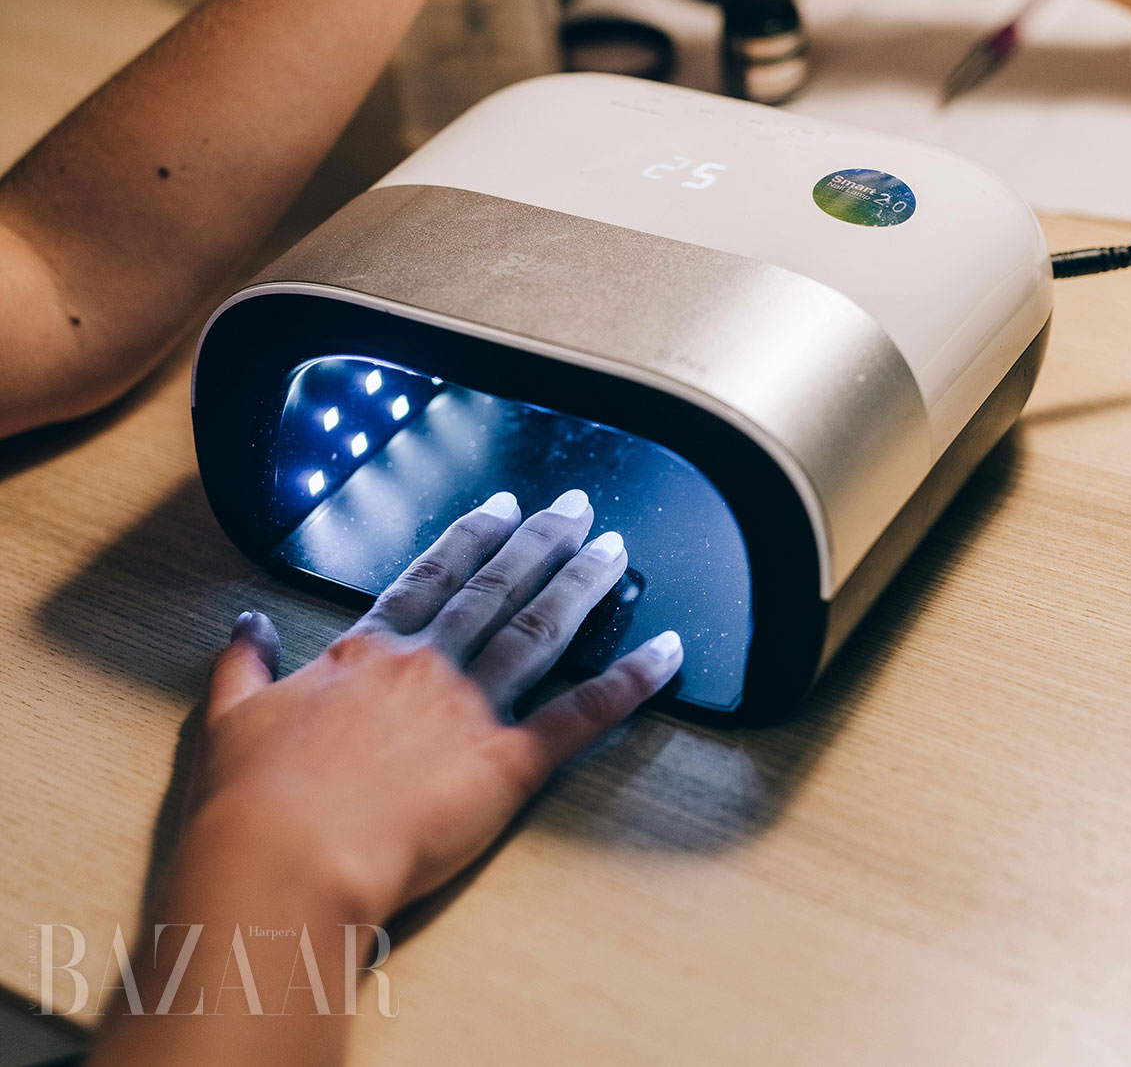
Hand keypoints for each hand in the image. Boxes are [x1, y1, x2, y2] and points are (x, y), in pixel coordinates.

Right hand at [188, 489, 682, 924]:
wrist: (285, 857)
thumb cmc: (252, 799)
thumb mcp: (231, 717)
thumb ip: (244, 662)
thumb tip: (247, 625)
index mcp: (368, 651)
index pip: (430, 577)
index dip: (470, 538)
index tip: (500, 508)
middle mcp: (428, 664)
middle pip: (496, 587)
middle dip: (542, 542)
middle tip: (578, 507)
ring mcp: (471, 708)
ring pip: (542, 628)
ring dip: (585, 584)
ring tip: (617, 549)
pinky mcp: (507, 762)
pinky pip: (581, 714)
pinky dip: (630, 681)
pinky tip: (665, 652)